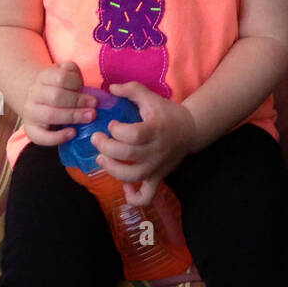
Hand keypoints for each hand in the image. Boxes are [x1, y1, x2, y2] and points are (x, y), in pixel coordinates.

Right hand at [20, 61, 96, 147]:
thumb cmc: (59, 88)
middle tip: (94, 105)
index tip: (85, 87)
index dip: (75, 82)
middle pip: (56, 96)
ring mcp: (30, 113)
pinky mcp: (31, 130)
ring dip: (73, 116)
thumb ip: (74, 76)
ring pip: (50, 115)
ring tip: (90, 117)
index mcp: (43, 77)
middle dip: (78, 101)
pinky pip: (42, 137)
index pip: (60, 77)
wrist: (37, 101)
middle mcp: (34, 94)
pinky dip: (58, 137)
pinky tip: (73, 133)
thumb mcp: (65, 76)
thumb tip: (88, 88)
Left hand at [90, 81, 199, 206]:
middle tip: (97, 139)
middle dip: (106, 147)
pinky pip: (146, 196)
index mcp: (155, 129)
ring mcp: (157, 167)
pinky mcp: (158, 177)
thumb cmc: (166, 113)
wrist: (190, 130)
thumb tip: (110, 88)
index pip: (133, 135)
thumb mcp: (151, 97)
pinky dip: (133, 197)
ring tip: (101, 159)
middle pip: (127, 155)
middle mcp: (156, 150)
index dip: (116, 130)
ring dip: (112, 170)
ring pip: (133, 176)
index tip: (111, 124)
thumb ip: (131, 90)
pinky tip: (124, 187)